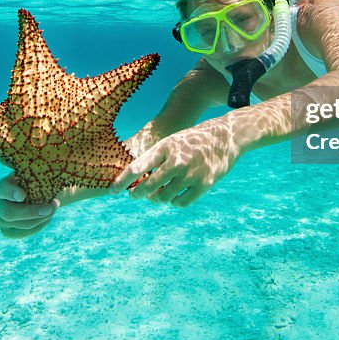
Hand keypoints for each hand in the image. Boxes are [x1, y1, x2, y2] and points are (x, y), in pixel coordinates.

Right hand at [0, 174, 60, 238]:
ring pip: (17, 225)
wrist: (43, 195)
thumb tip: (49, 158)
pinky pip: (21, 233)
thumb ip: (40, 169)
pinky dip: (37, 227)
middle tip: (50, 208)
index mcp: (3, 186)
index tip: (23, 196)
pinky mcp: (7, 231)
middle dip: (30, 212)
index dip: (11, 193)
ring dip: (38, 219)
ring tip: (53, 209)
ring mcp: (0, 219)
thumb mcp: (40, 173)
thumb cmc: (41, 181)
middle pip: (7, 213)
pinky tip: (47, 218)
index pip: (1, 189)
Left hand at [109, 119, 240, 206]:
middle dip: (137, 194)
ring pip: (163, 197)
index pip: (137, 167)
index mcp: (165, 147)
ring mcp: (191, 174)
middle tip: (134, 195)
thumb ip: (155, 159)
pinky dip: (173, 202)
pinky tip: (173, 195)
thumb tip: (135, 181)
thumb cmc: (192, 140)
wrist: (226, 137)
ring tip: (156, 193)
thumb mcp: (171, 142)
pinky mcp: (204, 185)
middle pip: (148, 187)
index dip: (122, 181)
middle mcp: (177, 161)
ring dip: (156, 198)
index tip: (112, 191)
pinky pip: (180, 202)